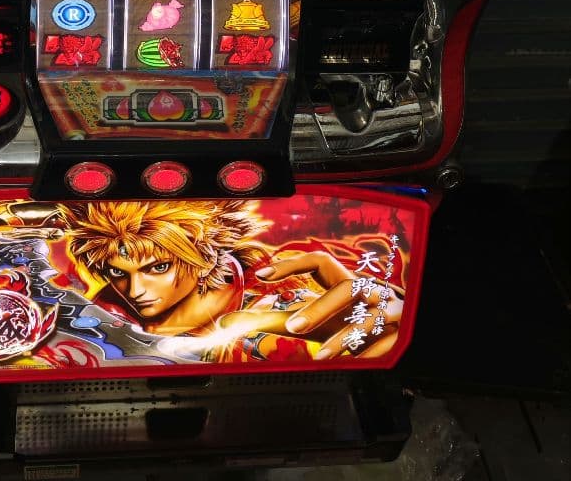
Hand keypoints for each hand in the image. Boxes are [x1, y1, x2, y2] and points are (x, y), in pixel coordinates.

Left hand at [220, 251, 402, 359]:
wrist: (397, 326)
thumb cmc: (345, 319)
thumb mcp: (311, 318)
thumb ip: (271, 319)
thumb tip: (225, 323)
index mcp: (339, 279)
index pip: (316, 261)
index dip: (291, 265)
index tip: (263, 274)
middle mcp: (363, 289)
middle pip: (343, 289)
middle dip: (318, 308)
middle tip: (293, 328)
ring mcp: (384, 308)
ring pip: (367, 317)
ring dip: (343, 336)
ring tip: (321, 355)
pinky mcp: (399, 330)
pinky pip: (386, 340)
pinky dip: (369, 352)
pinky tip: (355, 363)